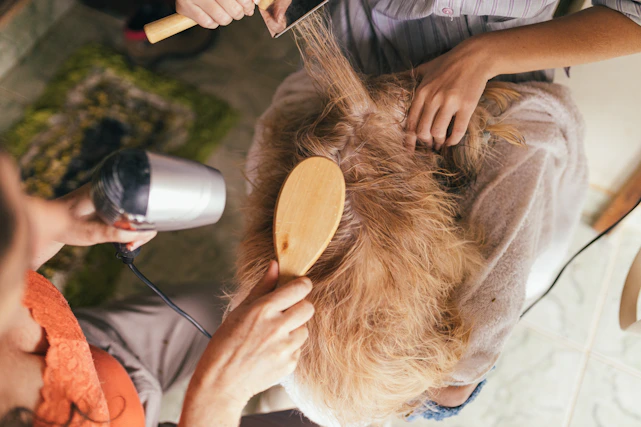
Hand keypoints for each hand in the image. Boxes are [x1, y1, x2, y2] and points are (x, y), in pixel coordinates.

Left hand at [27, 184, 156, 268]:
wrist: (47, 223)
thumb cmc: (64, 224)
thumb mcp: (90, 232)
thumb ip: (114, 233)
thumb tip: (138, 235)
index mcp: (108, 191)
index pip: (139, 201)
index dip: (145, 220)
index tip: (137, 237)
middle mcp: (112, 193)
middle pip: (141, 209)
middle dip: (142, 229)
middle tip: (132, 245)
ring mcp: (112, 200)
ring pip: (135, 214)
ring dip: (137, 231)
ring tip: (129, 245)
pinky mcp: (110, 208)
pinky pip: (127, 218)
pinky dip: (129, 229)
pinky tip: (125, 241)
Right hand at [176, 0, 255, 28]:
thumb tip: (255, 2)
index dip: (247, 4)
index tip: (248, 6)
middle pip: (234, 10)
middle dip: (238, 12)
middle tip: (235, 10)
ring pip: (223, 19)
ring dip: (225, 17)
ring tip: (221, 10)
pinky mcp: (185, 7)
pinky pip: (209, 23)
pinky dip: (213, 21)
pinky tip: (210, 13)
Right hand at [180, 261, 313, 425]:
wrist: (221, 382)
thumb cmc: (226, 343)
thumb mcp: (240, 309)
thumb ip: (262, 286)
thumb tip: (276, 265)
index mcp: (264, 309)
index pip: (300, 288)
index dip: (301, 286)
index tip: (298, 287)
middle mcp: (277, 327)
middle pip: (308, 308)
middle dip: (299, 307)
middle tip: (285, 313)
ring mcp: (285, 347)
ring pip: (305, 329)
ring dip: (294, 329)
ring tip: (273, 336)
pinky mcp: (290, 364)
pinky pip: (298, 349)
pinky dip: (289, 348)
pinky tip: (271, 351)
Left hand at [405, 38, 493, 150]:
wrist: (476, 56)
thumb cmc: (450, 62)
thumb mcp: (427, 67)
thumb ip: (412, 76)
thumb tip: (396, 79)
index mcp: (422, 91)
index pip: (411, 121)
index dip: (409, 139)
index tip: (410, 148)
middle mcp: (433, 98)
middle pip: (422, 131)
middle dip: (425, 142)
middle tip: (429, 145)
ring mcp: (450, 102)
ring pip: (438, 132)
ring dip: (438, 142)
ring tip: (441, 144)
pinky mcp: (467, 105)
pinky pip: (458, 130)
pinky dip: (453, 141)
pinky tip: (452, 142)